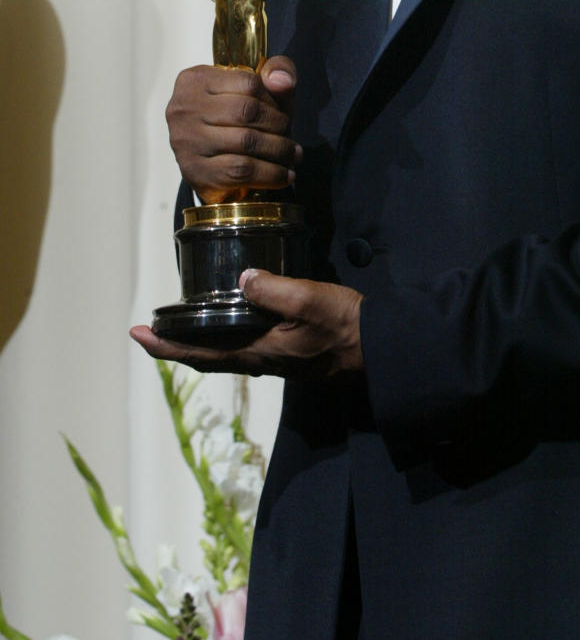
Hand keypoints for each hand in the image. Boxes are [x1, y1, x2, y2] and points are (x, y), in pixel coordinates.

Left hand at [129, 269, 363, 377]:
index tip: (138, 335)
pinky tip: (230, 315)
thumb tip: (242, 278)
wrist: (382, 349)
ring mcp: (274, 358)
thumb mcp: (311, 301)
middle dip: (175, 344)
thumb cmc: (347, 326)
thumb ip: (275, 290)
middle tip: (150, 328)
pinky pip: (243, 344)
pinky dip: (223, 333)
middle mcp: (260, 361)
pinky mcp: (288, 350)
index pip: (200, 355)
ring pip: (224, 351)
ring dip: (198, 340)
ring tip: (181, 320)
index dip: (166, 347)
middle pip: (206, 357)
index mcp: (259, 353)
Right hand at [165, 55, 300, 203]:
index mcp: (197, 79)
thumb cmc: (233, 118)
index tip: (285, 114)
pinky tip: (284, 175)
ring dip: (279, 151)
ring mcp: (187, 140)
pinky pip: (241, 171)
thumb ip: (276, 71)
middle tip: (292, 139)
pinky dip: (270, 174)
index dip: (275, 100)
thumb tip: (283, 82)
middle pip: (247, 112)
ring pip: (246, 142)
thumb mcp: (256, 88)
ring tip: (293, 155)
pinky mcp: (194, 171)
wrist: (205, 160)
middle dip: (279, 127)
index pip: (248, 83)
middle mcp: (185, 108)